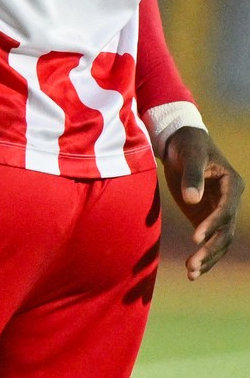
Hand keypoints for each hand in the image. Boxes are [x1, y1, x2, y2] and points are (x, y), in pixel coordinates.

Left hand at [162, 125, 242, 278]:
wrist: (181, 141)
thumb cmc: (188, 144)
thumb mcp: (190, 154)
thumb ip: (191, 175)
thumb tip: (192, 199)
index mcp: (232, 185)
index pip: (226, 210)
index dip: (213, 224)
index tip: (196, 237)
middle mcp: (230, 202)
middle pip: (225, 231)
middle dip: (210, 249)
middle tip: (193, 264)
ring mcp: (219, 211)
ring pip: (220, 241)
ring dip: (208, 257)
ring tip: (191, 272)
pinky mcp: (205, 217)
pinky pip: (208, 240)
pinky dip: (203, 255)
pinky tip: (192, 270)